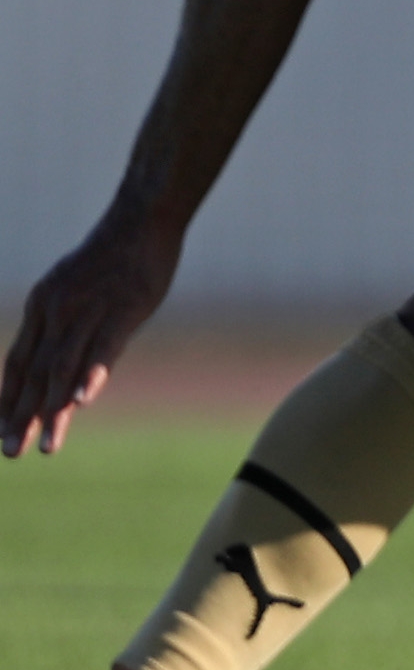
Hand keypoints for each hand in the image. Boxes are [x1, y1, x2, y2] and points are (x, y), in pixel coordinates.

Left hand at [2, 213, 182, 456]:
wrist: (142, 216)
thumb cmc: (117, 255)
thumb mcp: (81, 289)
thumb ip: (72, 327)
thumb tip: (71, 364)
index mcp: (43, 307)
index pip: (18, 363)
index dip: (8, 399)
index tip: (0, 432)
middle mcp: (57, 311)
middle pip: (34, 373)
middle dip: (21, 416)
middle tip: (10, 453)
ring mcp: (89, 309)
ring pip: (63, 368)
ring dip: (52, 411)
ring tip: (46, 446)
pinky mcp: (124, 308)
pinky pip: (104, 347)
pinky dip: (92, 374)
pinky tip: (83, 401)